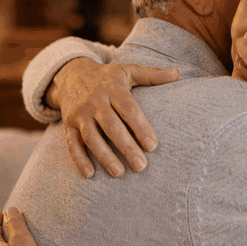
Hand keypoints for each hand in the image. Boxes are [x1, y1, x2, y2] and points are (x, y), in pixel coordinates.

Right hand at [49, 57, 179, 177]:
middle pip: (111, 126)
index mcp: (113, 89)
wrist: (71, 73)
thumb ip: (152, 75)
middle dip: (126, 147)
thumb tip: (177, 73)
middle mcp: (95, 102)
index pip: (128, 110)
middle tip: (141, 166)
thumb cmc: (107, 77)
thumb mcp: (128, 71)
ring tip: (119, 173)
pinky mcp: (68, 124)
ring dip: (104, 156)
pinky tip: (90, 175)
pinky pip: (72, 144)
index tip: (153, 146)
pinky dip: (79, 159)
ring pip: (91, 137)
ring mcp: (80, 114)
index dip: (141, 128)